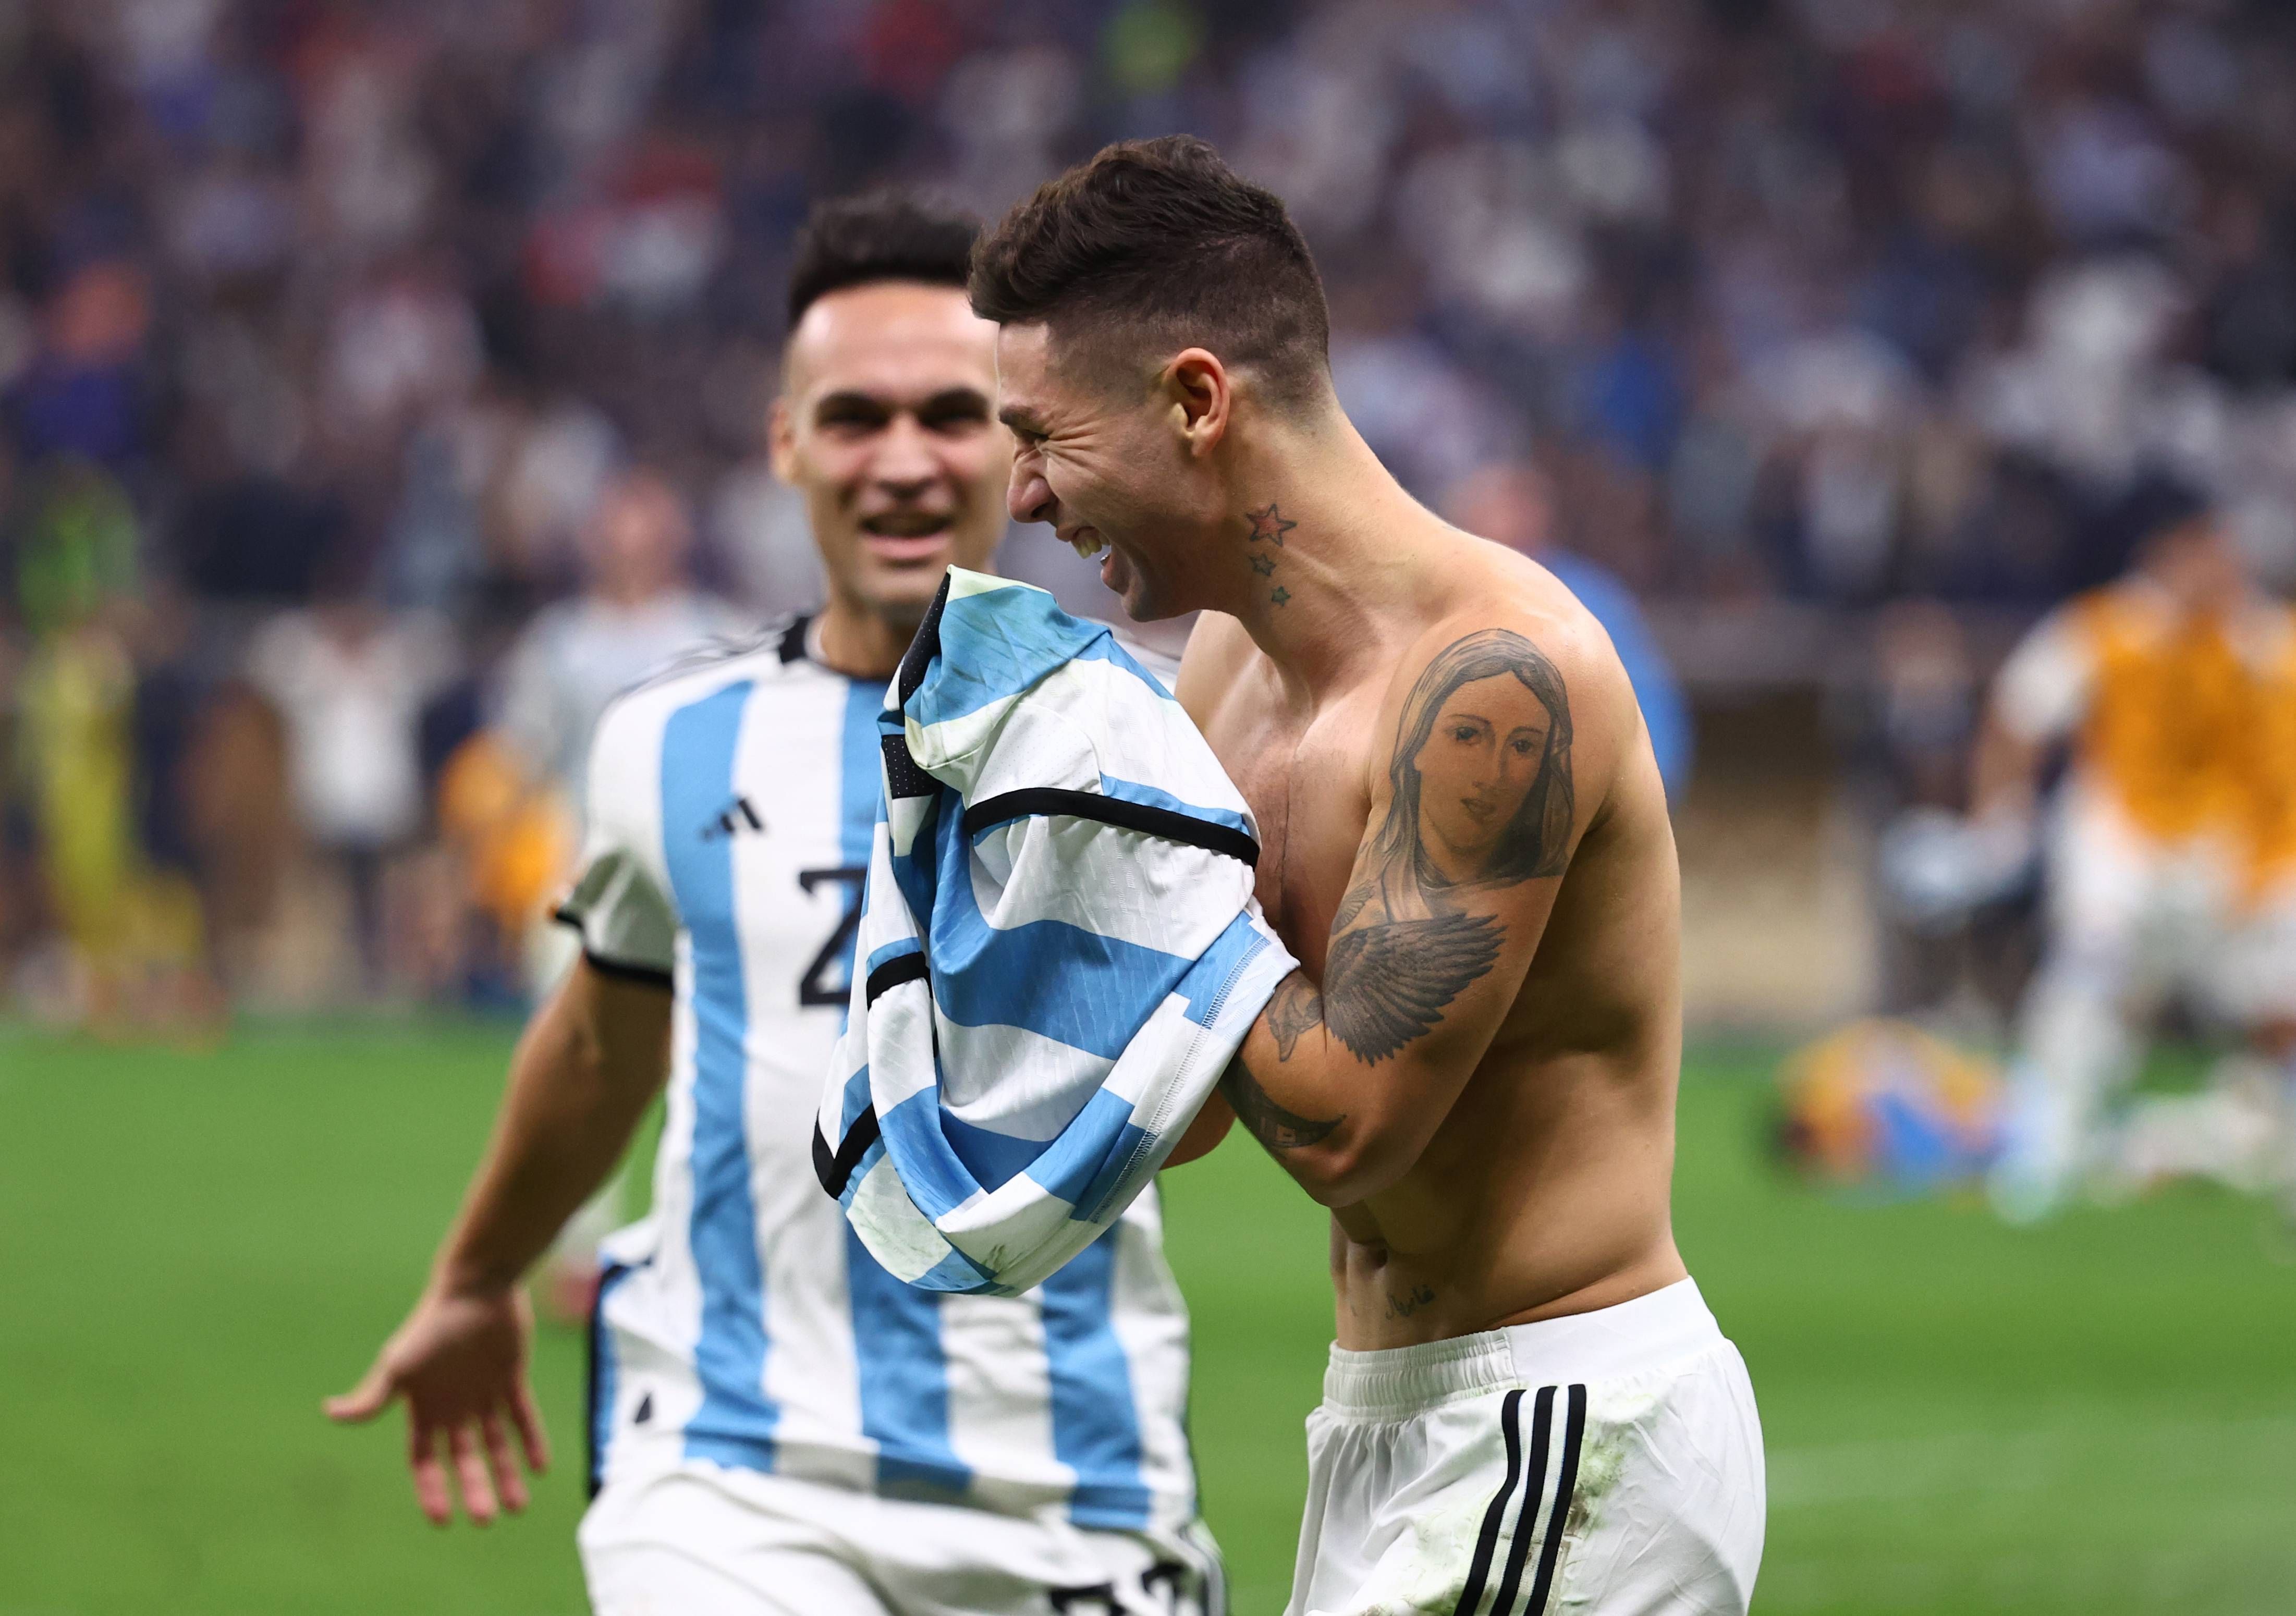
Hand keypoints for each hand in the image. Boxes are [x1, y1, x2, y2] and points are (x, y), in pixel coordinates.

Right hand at [326, 1286, 549, 1526]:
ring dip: (506, 1474)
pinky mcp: (511, 1378)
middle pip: (464, 1460)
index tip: (444, 1520)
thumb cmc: (432, 1325)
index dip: (432, 1489)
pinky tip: (540, 1468)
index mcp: (423, 1408)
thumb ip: (372, 1396)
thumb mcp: (398, 1364)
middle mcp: (453, 1406)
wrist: (476, 1286)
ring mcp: (483, 1393)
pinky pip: (523, 1417)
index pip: (425, 1460)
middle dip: (474, 1490)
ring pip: (496, 1444)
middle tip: (487, 1519)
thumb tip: (328, 1413)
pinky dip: (531, 1442)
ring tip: (519, 1506)